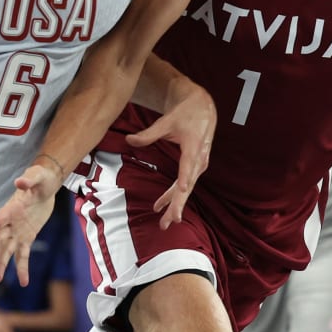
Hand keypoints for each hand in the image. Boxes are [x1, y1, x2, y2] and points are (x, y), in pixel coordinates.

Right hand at [0, 162, 60, 283]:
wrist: (46, 185)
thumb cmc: (40, 178)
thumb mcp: (37, 176)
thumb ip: (28, 180)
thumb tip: (20, 182)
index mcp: (9, 209)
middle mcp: (10, 223)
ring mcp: (17, 231)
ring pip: (7, 251)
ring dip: (2, 265)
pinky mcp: (27, 237)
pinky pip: (23, 255)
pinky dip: (23, 268)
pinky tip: (23, 282)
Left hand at [126, 77, 215, 228]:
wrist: (203, 108)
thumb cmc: (185, 113)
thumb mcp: (166, 121)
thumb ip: (148, 134)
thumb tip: (128, 140)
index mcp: (194, 146)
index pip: (189, 165)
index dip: (185, 178)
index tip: (182, 191)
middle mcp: (199, 159)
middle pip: (188, 185)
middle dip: (178, 204)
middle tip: (170, 221)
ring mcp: (198, 165)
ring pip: (186, 189)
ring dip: (175, 205)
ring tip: (164, 223)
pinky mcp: (195, 167)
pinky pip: (184, 184)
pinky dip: (173, 196)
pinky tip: (160, 206)